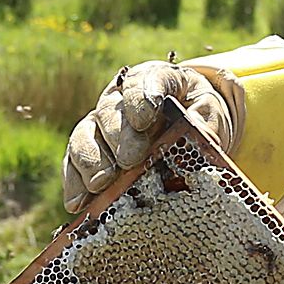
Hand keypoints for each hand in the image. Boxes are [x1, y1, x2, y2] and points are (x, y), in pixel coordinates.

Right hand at [63, 61, 242, 214]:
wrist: (187, 128)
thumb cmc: (198, 116)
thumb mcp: (211, 114)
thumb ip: (206, 121)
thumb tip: (199, 135)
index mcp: (153, 79)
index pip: (143, 80)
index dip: (140, 98)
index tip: (144, 119)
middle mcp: (120, 99)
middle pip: (111, 111)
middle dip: (119, 136)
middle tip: (129, 160)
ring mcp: (99, 124)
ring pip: (85, 135)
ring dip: (91, 160)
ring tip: (101, 183)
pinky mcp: (88, 150)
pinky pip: (73, 163)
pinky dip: (74, 183)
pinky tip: (77, 203)